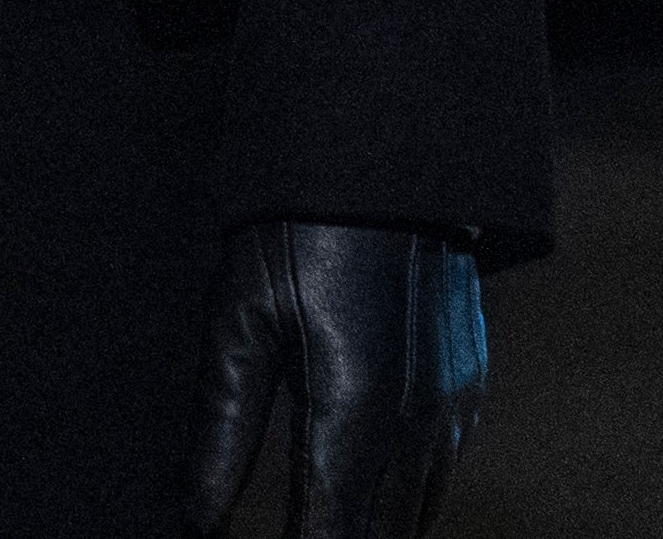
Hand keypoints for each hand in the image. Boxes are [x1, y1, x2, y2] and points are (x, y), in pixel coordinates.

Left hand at [181, 219, 486, 536]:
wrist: (381, 160)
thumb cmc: (294, 230)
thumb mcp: (240, 322)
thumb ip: (222, 430)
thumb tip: (196, 519)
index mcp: (355, 412)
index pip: (330, 533)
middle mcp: (417, 424)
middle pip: (379, 535)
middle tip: (285, 534)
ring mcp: (451, 408)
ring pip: (415, 514)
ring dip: (369, 528)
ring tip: (316, 525)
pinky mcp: (466, 388)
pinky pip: (438, 474)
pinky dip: (400, 502)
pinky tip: (363, 499)